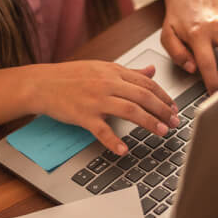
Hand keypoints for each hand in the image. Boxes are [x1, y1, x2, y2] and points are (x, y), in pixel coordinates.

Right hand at [29, 60, 178, 154]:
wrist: (43, 83)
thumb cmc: (72, 76)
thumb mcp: (103, 68)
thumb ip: (129, 72)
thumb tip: (151, 70)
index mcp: (114, 71)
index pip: (146, 83)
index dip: (163, 96)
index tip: (174, 107)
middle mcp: (107, 83)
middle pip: (142, 96)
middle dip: (162, 109)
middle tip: (174, 122)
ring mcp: (95, 99)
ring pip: (129, 110)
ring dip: (148, 122)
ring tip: (161, 132)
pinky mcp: (83, 115)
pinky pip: (101, 130)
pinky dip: (113, 141)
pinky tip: (123, 149)